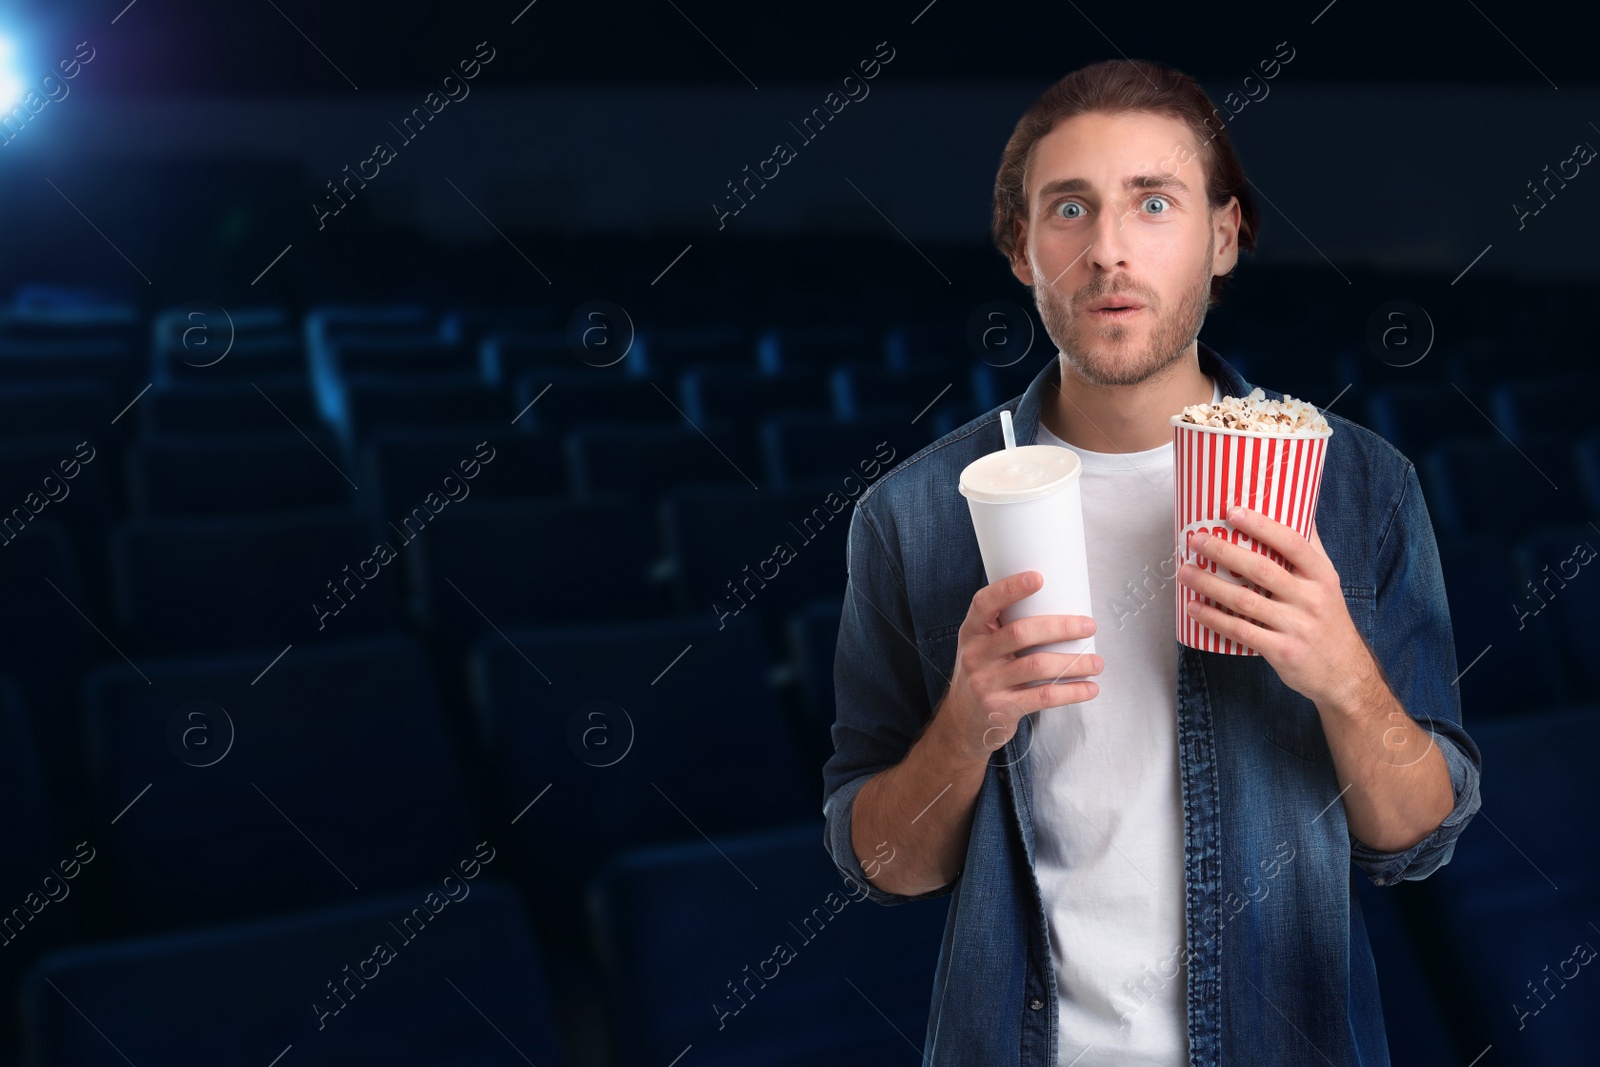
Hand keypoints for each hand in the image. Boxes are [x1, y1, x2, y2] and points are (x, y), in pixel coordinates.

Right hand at [932, 570, 1103, 765]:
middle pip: (1020, 633)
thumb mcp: (982, 647)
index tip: (1039, 577)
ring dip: (1073, 663)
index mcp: (972, 632)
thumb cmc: (984, 674)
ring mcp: (986, 683)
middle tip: (1089, 626)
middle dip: (1060, 627)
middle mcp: (975, 655)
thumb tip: (1058, 603)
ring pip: (1036, 665)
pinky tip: (1089, 688)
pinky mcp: (1001, 708)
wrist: (962, 722)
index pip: (985, 603)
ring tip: (1096, 662)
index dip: (1010, 588)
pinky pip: (1042, 697)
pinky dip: (1071, 692)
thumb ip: (1006, 628)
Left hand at [1176, 506, 1373, 706]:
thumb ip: (1310, 550)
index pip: (1292, 543)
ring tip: (1185, 572)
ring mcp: (1296, 626)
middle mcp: (1311, 598)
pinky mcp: (1282, 651)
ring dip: (1211, 585)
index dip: (1262, 526)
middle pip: (1261, 570)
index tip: (1232, 512)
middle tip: (1196, 540)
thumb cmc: (1327, 619)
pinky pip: (1242, 631)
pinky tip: (1195, 608)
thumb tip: (1296, 508)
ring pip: (1246, 601)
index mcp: (1321, 576)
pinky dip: (1215, 619)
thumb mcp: (1327, 583)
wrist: (1345, 673)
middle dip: (1224, 552)